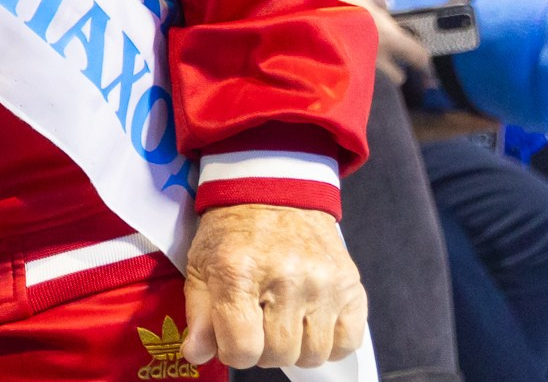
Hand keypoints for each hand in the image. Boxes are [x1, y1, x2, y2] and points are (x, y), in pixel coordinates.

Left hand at [180, 204, 366, 370]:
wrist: (274, 191)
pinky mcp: (350, 285)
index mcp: (239, 271)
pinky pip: (347, 342)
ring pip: (313, 354)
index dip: (233, 352)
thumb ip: (198, 314)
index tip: (232, 340)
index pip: (242, 347)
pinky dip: (329, 342)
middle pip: (279, 354)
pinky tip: (310, 322)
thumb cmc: (233, 230)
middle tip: (257, 324)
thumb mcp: (201, 264)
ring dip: (296, 347)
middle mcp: (286, 278)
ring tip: (282, 321)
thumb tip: (196, 355)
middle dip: (262, 348)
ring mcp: (323, 282)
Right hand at [334, 0, 434, 88]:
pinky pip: (359, 90)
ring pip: (379, 85)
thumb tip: (387, 3)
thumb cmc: (331, 4)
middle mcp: (383, 63)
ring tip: (364, 70)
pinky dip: (357, 84)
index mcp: (391, 40)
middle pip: (399, 76)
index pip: (419, 58)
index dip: (425, 66)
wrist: (298, 26)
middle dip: (396, 72)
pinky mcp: (344, 87)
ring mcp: (363, 78)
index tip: (428, 74)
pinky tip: (345, 75)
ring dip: (377, 79)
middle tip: (388, 65)